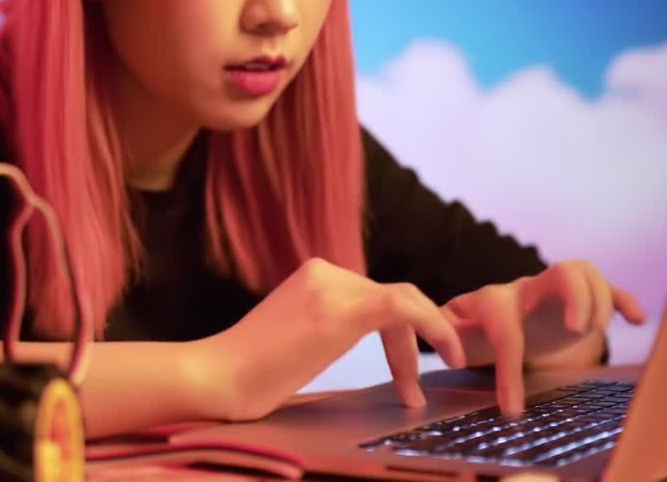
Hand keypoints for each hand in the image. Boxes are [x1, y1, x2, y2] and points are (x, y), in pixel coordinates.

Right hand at [197, 258, 466, 421]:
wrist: (218, 377)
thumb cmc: (247, 373)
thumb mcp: (296, 339)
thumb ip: (327, 328)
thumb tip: (355, 344)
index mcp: (314, 277)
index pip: (374, 298)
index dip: (400, 339)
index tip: (406, 379)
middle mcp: (325, 272)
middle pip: (393, 301)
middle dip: (412, 346)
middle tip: (411, 393)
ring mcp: (333, 286)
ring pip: (405, 302)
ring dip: (424, 344)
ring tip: (415, 392)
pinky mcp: (343, 308)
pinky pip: (405, 307)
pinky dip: (434, 327)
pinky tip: (449, 351)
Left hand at [441, 260, 646, 415]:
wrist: (493, 315)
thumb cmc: (474, 330)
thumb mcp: (455, 333)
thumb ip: (445, 334)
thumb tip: (439, 344)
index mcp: (495, 301)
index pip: (507, 330)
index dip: (509, 369)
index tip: (513, 409)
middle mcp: (528, 288)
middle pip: (559, 272)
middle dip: (574, 297)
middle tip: (576, 330)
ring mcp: (555, 288)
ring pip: (584, 271)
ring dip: (598, 300)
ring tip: (593, 332)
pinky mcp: (577, 296)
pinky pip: (605, 286)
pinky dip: (623, 299)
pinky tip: (636, 320)